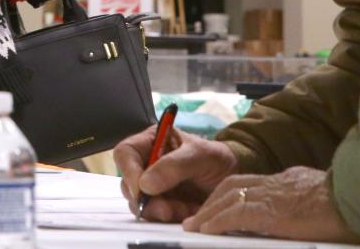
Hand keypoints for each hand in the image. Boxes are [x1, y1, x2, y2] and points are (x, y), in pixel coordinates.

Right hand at [114, 126, 237, 221]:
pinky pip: (156, 215)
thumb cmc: (216, 157)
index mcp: (151, 142)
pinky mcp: (162, 203)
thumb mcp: (200, 155)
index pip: (126, 153)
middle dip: (146, 199)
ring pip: (141, 203)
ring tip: (184, 210)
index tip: (141, 190)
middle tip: (167, 209)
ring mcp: (153, 186)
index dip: (128, 171)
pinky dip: (170, 217)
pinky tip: (187, 212)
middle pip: (129, 183)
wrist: (233, 176)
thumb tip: (144, 184)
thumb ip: (174, 165)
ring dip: (160, 210)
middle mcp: (147, 164)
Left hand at [182, 166, 359, 242]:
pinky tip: (206, 229)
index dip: (234, 193)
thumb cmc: (354, 205)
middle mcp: (278, 182)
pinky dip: (217, 220)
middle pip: (235, 185)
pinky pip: (235, 213)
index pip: (255, 183)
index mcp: (291, 180)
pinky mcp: (271, 211)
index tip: (222, 204)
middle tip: (199, 216)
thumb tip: (308, 213)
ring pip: (229, 196)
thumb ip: (308, 202)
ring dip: (209, 210)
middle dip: (214, 200)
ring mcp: (273, 194)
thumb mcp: (325, 199)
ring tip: (196, 224)